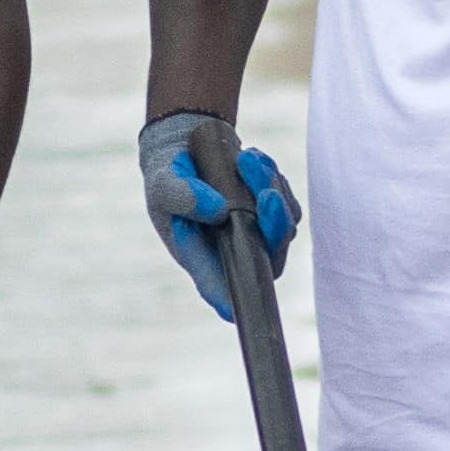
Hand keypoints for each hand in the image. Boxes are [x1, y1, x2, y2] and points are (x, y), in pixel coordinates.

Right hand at [135, 112, 296, 319]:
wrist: (187, 149)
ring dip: (270, 188)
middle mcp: (233, 254)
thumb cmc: (170, 176)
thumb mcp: (163, 184)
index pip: (223, 293)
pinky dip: (273, 179)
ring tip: (245, 157)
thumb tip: (219, 211)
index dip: (236, 300)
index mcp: (202, 260)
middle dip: (273, 224)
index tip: (245, 291)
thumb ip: (182, 197)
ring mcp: (257, 236)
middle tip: (266, 192)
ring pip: (283, 226)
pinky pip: (286, 203)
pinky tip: (251, 159)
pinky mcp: (272, 215)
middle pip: (270, 260)